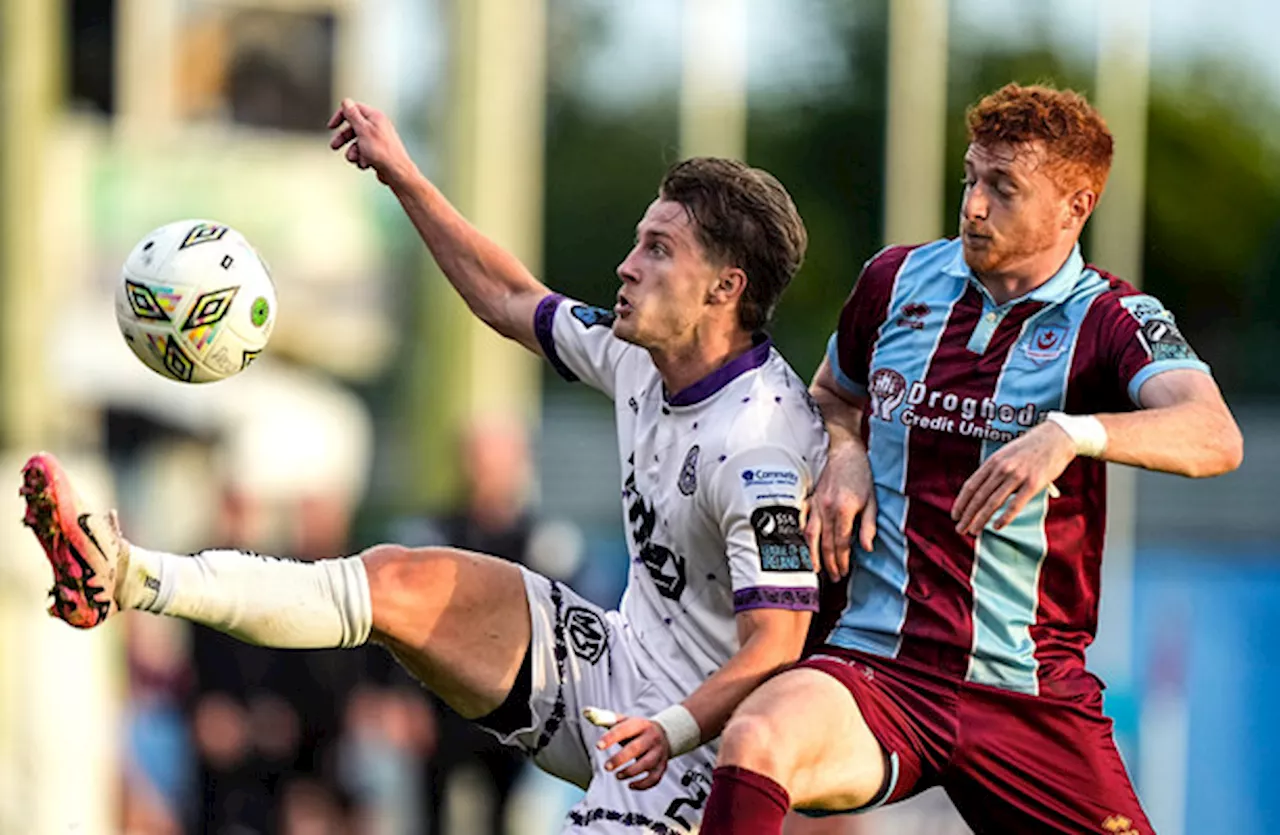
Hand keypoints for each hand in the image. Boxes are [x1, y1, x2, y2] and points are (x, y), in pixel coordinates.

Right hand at [327, 98, 415, 186]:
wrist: (396, 172)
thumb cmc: (382, 152)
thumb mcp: (363, 130)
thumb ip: (353, 115)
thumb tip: (346, 101)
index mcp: (375, 117)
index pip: (353, 109)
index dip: (341, 116)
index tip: (332, 126)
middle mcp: (377, 126)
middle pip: (353, 127)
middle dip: (343, 138)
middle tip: (334, 146)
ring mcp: (377, 140)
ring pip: (357, 143)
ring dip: (353, 152)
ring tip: (356, 159)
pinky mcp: (377, 152)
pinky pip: (363, 153)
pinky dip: (361, 159)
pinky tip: (365, 164)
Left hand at [596, 715, 670, 789]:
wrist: (664, 734)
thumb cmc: (636, 729)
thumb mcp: (623, 721)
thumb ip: (604, 717)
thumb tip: (585, 712)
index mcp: (640, 724)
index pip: (624, 730)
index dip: (610, 738)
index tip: (598, 746)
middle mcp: (651, 737)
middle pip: (636, 748)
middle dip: (620, 759)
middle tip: (606, 767)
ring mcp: (658, 752)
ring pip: (646, 764)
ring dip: (630, 772)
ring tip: (617, 776)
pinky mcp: (662, 766)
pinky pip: (654, 778)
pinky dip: (643, 784)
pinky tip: (630, 785)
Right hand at [805, 441, 876, 581]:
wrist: (844, 450)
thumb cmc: (860, 474)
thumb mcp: (872, 500)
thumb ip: (868, 526)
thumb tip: (866, 548)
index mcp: (844, 510)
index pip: (841, 543)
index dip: (841, 561)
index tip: (843, 572)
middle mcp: (827, 509)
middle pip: (826, 543)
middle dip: (829, 563)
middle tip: (833, 578)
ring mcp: (816, 504)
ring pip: (811, 535)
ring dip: (812, 555)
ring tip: (814, 570)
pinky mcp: (810, 499)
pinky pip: (802, 520)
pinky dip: (802, 534)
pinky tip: (802, 545)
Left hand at [952, 422, 1075, 534]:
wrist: (1056, 437)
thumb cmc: (1030, 448)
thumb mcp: (1005, 454)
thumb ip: (993, 470)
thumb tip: (981, 491)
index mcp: (992, 461)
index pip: (971, 486)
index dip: (961, 503)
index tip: (955, 515)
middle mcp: (1001, 468)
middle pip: (979, 497)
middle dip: (967, 515)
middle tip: (960, 529)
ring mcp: (1017, 476)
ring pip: (993, 502)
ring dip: (980, 519)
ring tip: (973, 532)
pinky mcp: (1033, 483)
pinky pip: (1015, 504)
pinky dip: (1004, 518)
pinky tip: (996, 527)